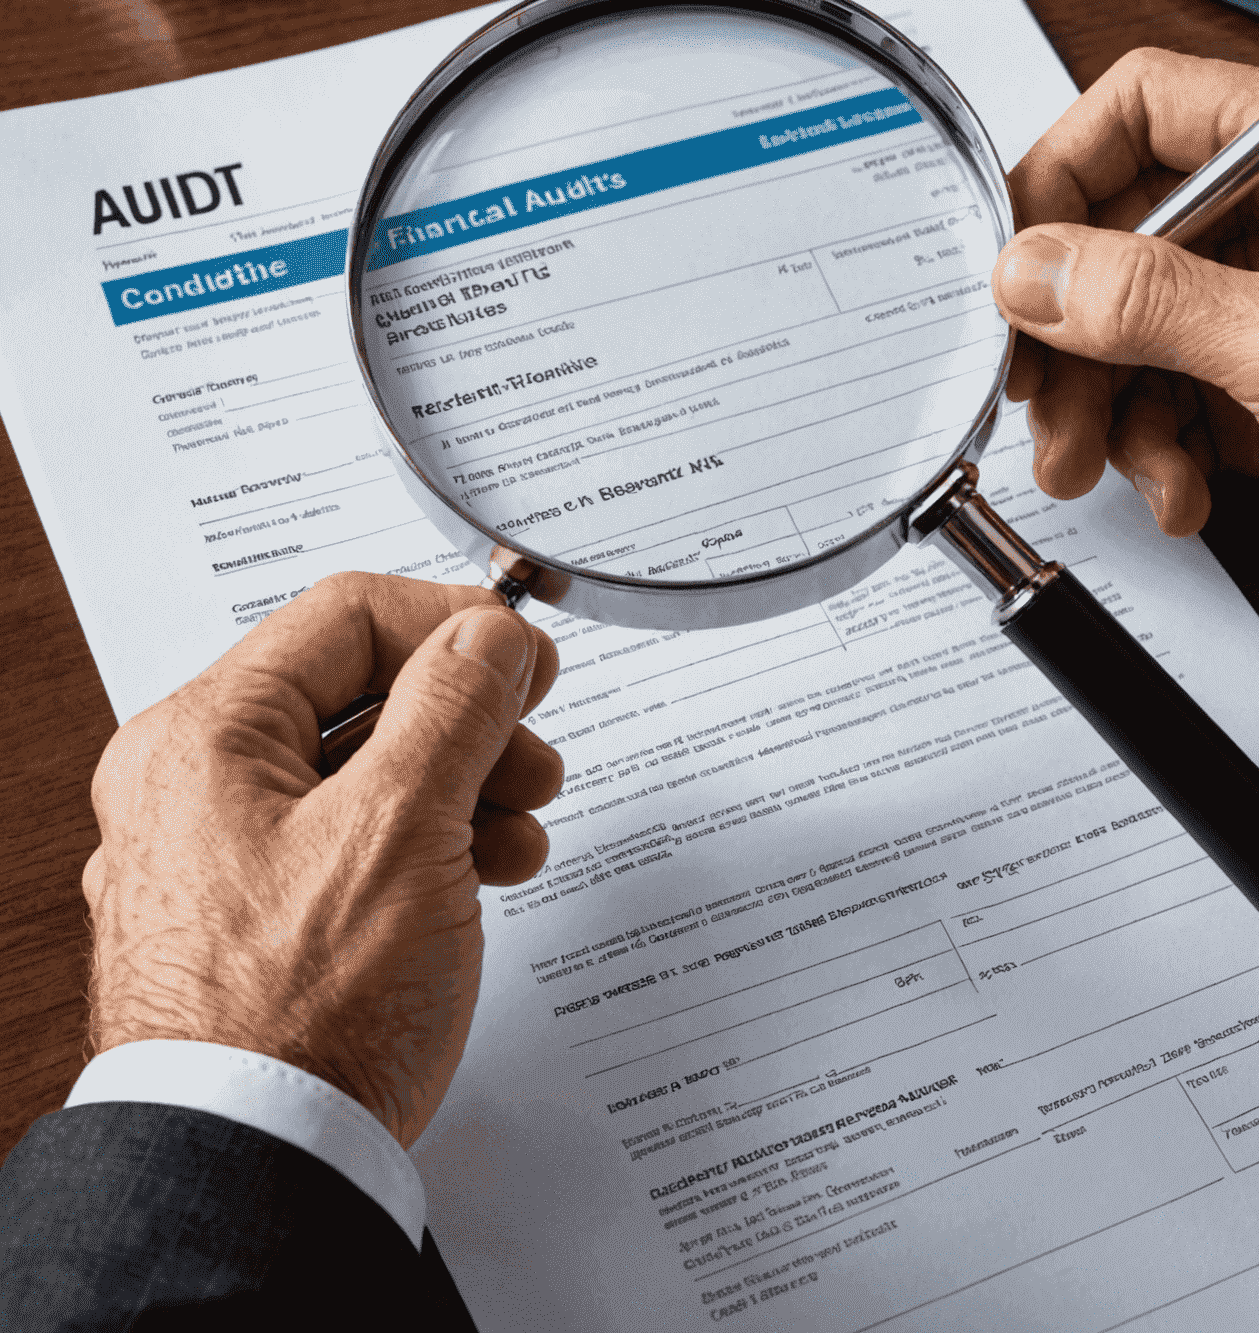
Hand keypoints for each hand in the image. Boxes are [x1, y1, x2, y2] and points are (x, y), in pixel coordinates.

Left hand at [83, 572, 560, 1146]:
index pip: (346, 618)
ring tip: (522, 822)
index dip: (454, 625)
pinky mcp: (264, 915)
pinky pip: (358, 839)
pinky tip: (488, 869)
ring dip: (464, 781)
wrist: (261, 1164)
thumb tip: (488, 635)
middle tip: (532, 748)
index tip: (528, 657)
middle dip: (468, 717)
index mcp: (206, 739)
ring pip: (369, 770)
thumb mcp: (403, 825)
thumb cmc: (303, 1012)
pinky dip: (432, 839)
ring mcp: (230, 854)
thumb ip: (454, 706)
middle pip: (362, 696)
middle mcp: (201, 787)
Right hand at [992, 48, 1258, 651]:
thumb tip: (1033, 269)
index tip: (1010, 256)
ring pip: (1126, 329)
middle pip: (1120, 236)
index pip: (1149, 111)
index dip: (1062, 175)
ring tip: (1090, 462)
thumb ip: (1150, 301)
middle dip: (1071, 327)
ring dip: (1096, 404)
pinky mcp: (1256, 385)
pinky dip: (1148, 449)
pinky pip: (1156, 397)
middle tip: (1035, 389)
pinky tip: (1179, 490)